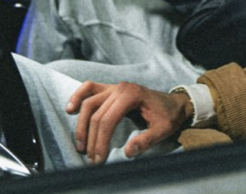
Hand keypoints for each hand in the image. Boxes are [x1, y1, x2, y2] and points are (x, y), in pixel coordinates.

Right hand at [67, 81, 190, 164]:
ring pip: (89, 102)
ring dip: (81, 124)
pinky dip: (78, 96)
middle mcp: (120, 88)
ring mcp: (114, 86)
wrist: (175, 104)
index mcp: (132, 95)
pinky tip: (70, 108)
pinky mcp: (111, 89)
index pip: (108, 120)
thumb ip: (146, 141)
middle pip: (96, 114)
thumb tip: (128, 152)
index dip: (101, 141)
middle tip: (90, 157)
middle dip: (91, 138)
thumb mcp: (163, 130)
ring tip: (80, 144)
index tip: (98, 159)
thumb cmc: (169, 116)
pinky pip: (89, 88)